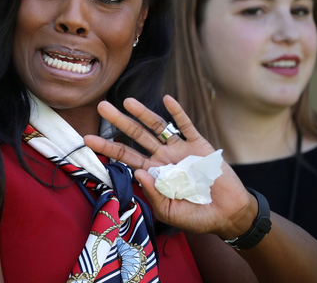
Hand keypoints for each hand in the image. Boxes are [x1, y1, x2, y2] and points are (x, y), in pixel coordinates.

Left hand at [83, 95, 256, 237]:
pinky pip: (186, 126)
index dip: (107, 148)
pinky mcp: (199, 146)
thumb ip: (154, 194)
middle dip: (119, 122)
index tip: (88, 139)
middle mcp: (163, 157)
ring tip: (127, 101)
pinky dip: (177, 113)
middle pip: (136, 136)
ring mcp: (180, 150)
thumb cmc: (197, 216)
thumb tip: (137, 173)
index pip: (125, 157)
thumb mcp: (170, 212)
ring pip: (158, 127)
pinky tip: (167, 100)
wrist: (228, 214)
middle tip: (102, 106)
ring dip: (143, 113)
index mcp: (154, 173)